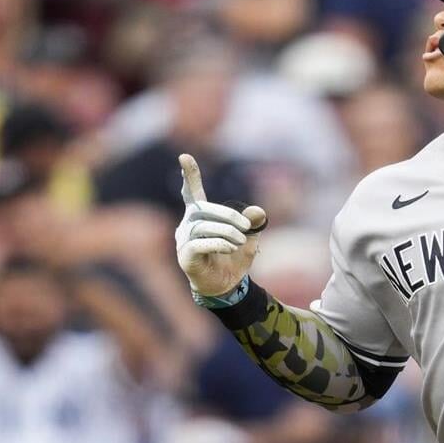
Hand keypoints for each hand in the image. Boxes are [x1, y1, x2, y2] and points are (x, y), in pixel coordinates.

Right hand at [175, 153, 267, 296]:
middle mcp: (187, 226)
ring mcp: (183, 241)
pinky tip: (230, 248)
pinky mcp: (185, 257)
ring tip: (240, 241)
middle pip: (203, 209)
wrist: (227, 287)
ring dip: (226, 232)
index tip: (185, 156)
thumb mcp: (249, 239)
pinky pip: (198, 244)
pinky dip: (218, 244)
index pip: (192, 193)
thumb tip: (259, 211)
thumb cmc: (234, 259)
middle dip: (227, 215)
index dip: (189, 176)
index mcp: (200, 217)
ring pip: (202, 227)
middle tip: (246, 226)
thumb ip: (252, 224)